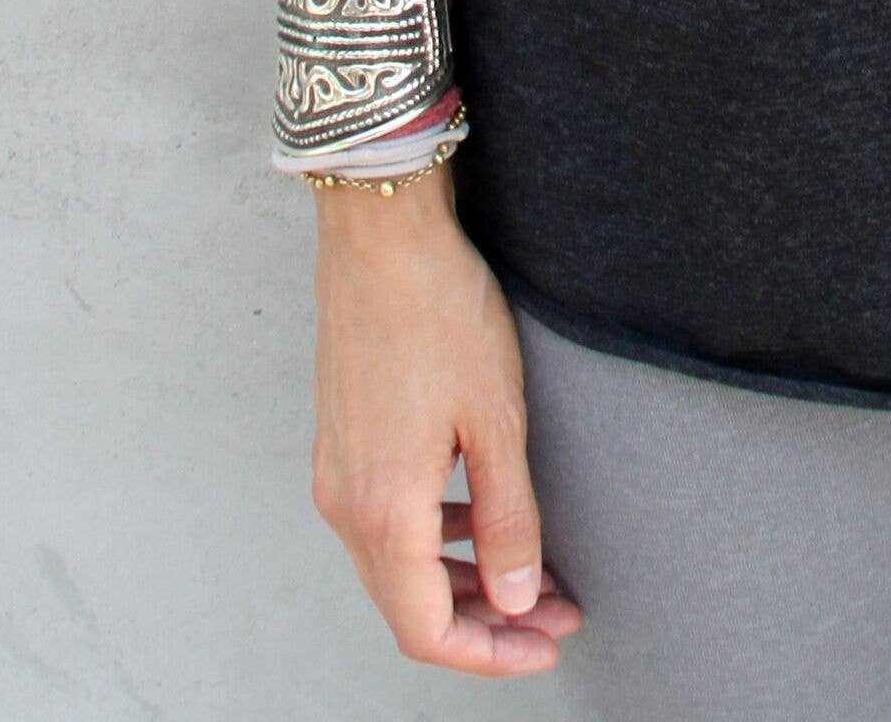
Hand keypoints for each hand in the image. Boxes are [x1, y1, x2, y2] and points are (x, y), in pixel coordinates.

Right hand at [310, 172, 582, 675]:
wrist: (382, 237)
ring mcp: (335, 475)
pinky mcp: (340, 444)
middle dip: (486, 623)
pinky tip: (482, 517)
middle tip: (555, 612)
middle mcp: (345, 506)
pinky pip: (385, 524)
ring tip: (532, 571)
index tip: (547, 643)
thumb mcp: (497, 419)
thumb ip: (508, 519)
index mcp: (384, 511)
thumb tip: (517, 601)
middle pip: (409, 607)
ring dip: (463, 582)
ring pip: (396, 567)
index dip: (489, 654)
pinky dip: (436, 540)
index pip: (426, 630)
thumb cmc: (442, 314)